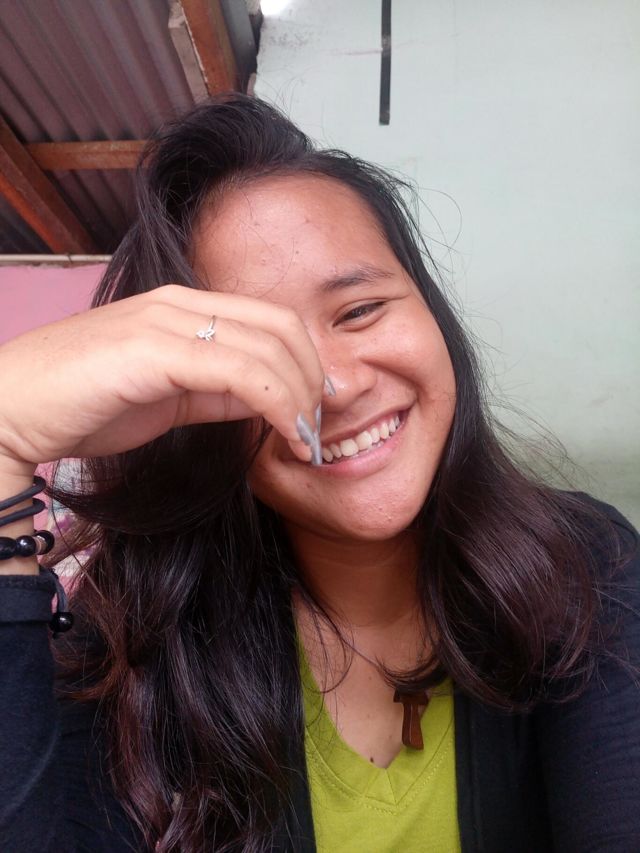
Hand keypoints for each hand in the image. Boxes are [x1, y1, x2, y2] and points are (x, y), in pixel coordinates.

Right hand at [0, 284, 324, 470]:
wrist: (12, 409)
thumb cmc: (83, 405)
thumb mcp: (168, 397)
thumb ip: (217, 392)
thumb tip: (266, 401)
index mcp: (185, 308)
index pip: (273, 320)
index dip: (307, 364)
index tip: (315, 412)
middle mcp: (181, 304)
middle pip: (282, 327)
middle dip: (313, 381)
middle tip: (318, 430)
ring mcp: (166, 322)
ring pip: (268, 347)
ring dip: (301, 398)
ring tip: (307, 440)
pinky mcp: (152, 350)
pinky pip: (239, 370)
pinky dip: (277, 403)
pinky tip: (285, 435)